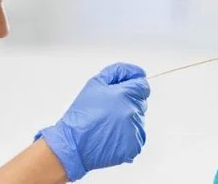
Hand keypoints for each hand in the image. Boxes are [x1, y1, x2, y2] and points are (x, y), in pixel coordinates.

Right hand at [34, 63, 149, 181]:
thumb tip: (136, 72)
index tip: (124, 90)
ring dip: (128, 118)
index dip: (134, 86)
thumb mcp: (96, 83)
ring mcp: (135, 129)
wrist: (74, 143)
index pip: (143, 86)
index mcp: (126, 94)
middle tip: (111, 108)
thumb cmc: (83, 113)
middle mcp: (133, 111)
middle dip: (130, 101)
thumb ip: (118, 72)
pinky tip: (112, 133)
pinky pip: (137, 134)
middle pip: (141, 101)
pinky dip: (128, 133)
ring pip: (139, 118)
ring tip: (109, 122)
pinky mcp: (134, 145)